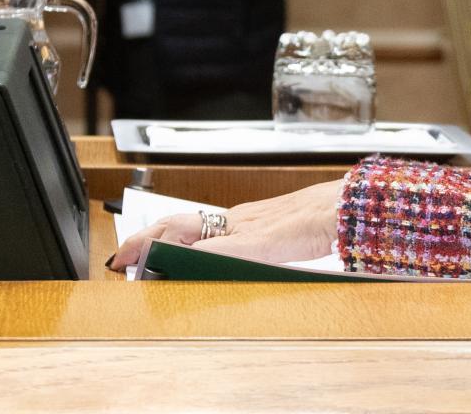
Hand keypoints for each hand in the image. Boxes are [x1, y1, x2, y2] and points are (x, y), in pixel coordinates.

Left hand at [106, 178, 345, 271]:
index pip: (188, 222)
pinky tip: (182, 262)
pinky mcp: (267, 241)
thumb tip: (217, 264)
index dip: (155, 234)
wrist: (350, 205)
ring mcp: (251, 228)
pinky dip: (201, 255)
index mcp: (242, 220)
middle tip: (120, 258)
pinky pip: (227, 248)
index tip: (132, 249)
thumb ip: (253, 248)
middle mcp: (239, 220)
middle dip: (145, 239)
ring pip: (194, 231)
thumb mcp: (280, 236)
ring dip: (160, 245)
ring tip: (136, 260)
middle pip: (180, 223)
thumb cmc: (322, 219)